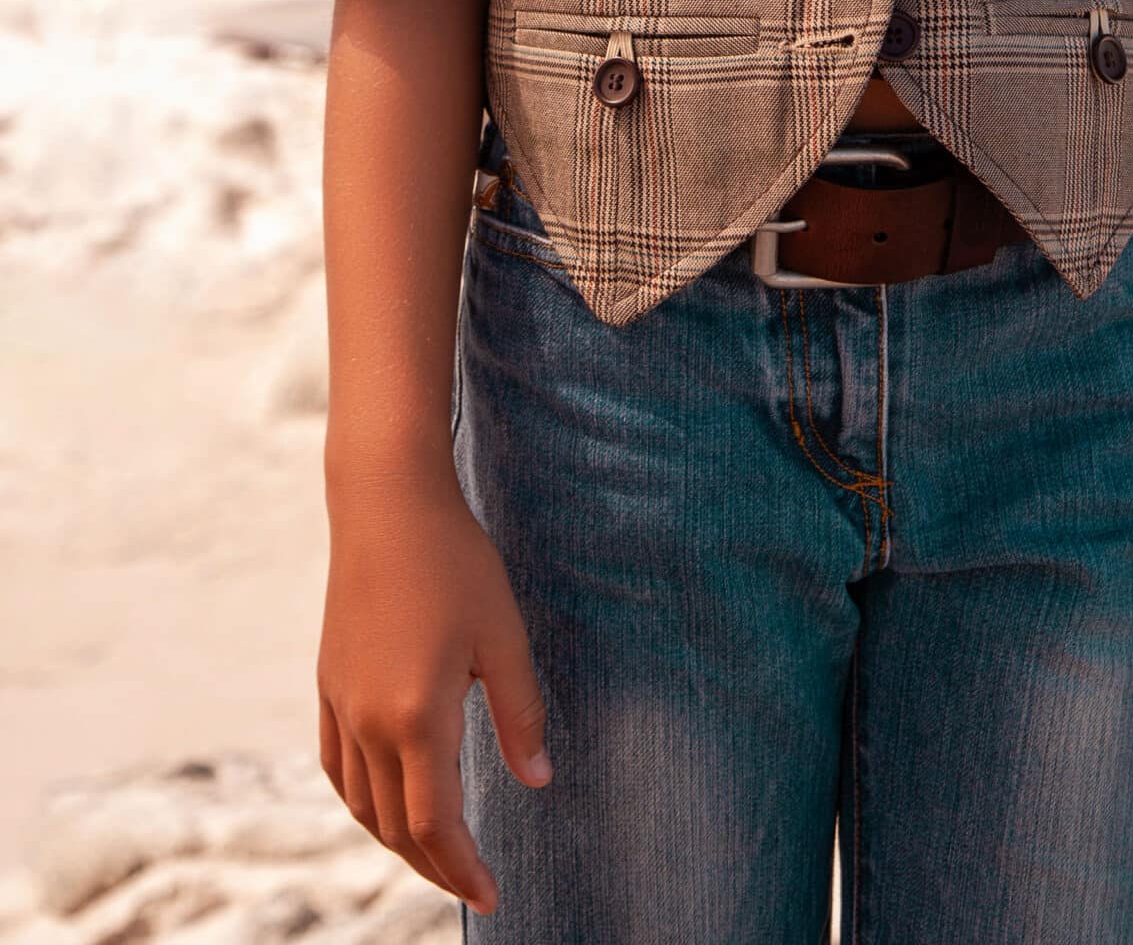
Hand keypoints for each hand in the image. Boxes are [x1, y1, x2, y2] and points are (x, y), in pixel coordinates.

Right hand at [318, 462, 552, 915]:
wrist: (386, 502)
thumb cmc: (455, 561)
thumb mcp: (505, 635)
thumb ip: (521, 714)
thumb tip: (538, 780)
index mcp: (417, 717)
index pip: (436, 825)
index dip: (463, 868)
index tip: (493, 895)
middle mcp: (369, 722)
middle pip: (395, 826)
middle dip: (435, 866)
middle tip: (473, 883)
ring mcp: (341, 705)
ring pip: (362, 804)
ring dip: (397, 840)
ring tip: (437, 854)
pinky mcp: (327, 685)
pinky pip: (338, 769)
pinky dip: (364, 802)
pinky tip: (386, 802)